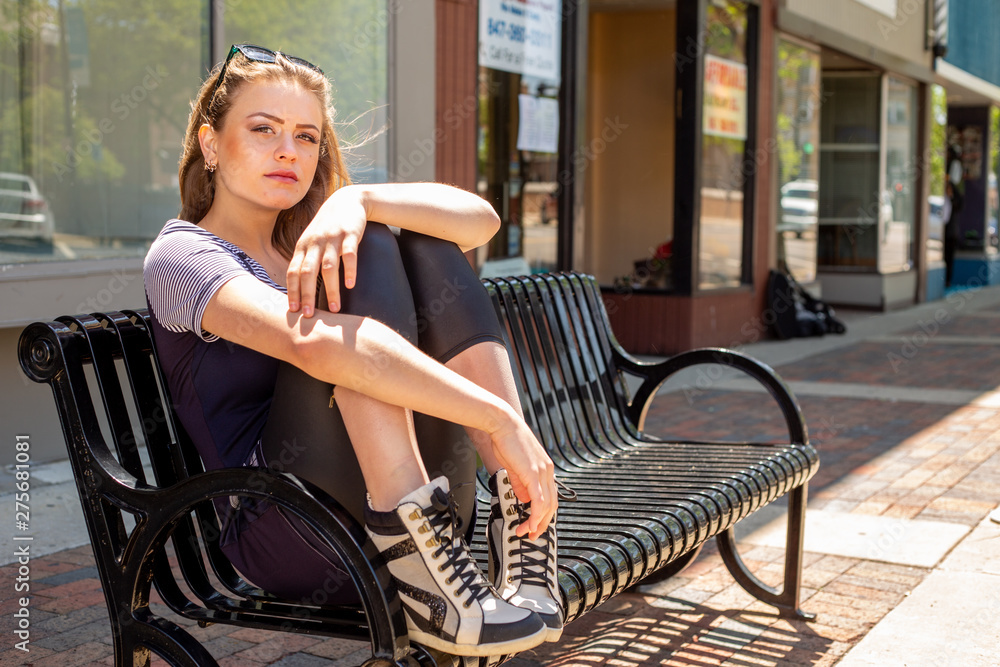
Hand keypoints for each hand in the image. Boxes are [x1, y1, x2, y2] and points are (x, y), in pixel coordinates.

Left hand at [287, 186, 367, 314]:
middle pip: (307, 272)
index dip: (292, 291)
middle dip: (307, 295)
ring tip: (335, 309)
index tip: (293, 311)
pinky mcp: (350, 234)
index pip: (293, 272)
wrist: (348, 201)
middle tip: (309, 315)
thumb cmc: (328, 227)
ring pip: (328, 267)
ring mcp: (332, 238)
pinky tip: (351, 285)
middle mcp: (314, 243)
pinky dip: (349, 270)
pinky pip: (349, 255)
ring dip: (331, 289)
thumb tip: (299, 290)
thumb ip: (305, 261)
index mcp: (303, 246)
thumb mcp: (312, 241)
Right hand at [489, 413, 556, 539]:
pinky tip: (530, 523)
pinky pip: (539, 499)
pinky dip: (535, 514)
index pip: (550, 497)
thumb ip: (520, 483)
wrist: (502, 423)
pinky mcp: (533, 473)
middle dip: (542, 523)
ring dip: (536, 522)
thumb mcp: (514, 467)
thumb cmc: (506, 440)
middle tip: (532, 534)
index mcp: (545, 469)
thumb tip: (523, 498)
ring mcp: (542, 472)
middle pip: (552, 505)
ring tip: (525, 531)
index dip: (543, 514)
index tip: (534, 525)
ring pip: (547, 505)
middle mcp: (547, 471)